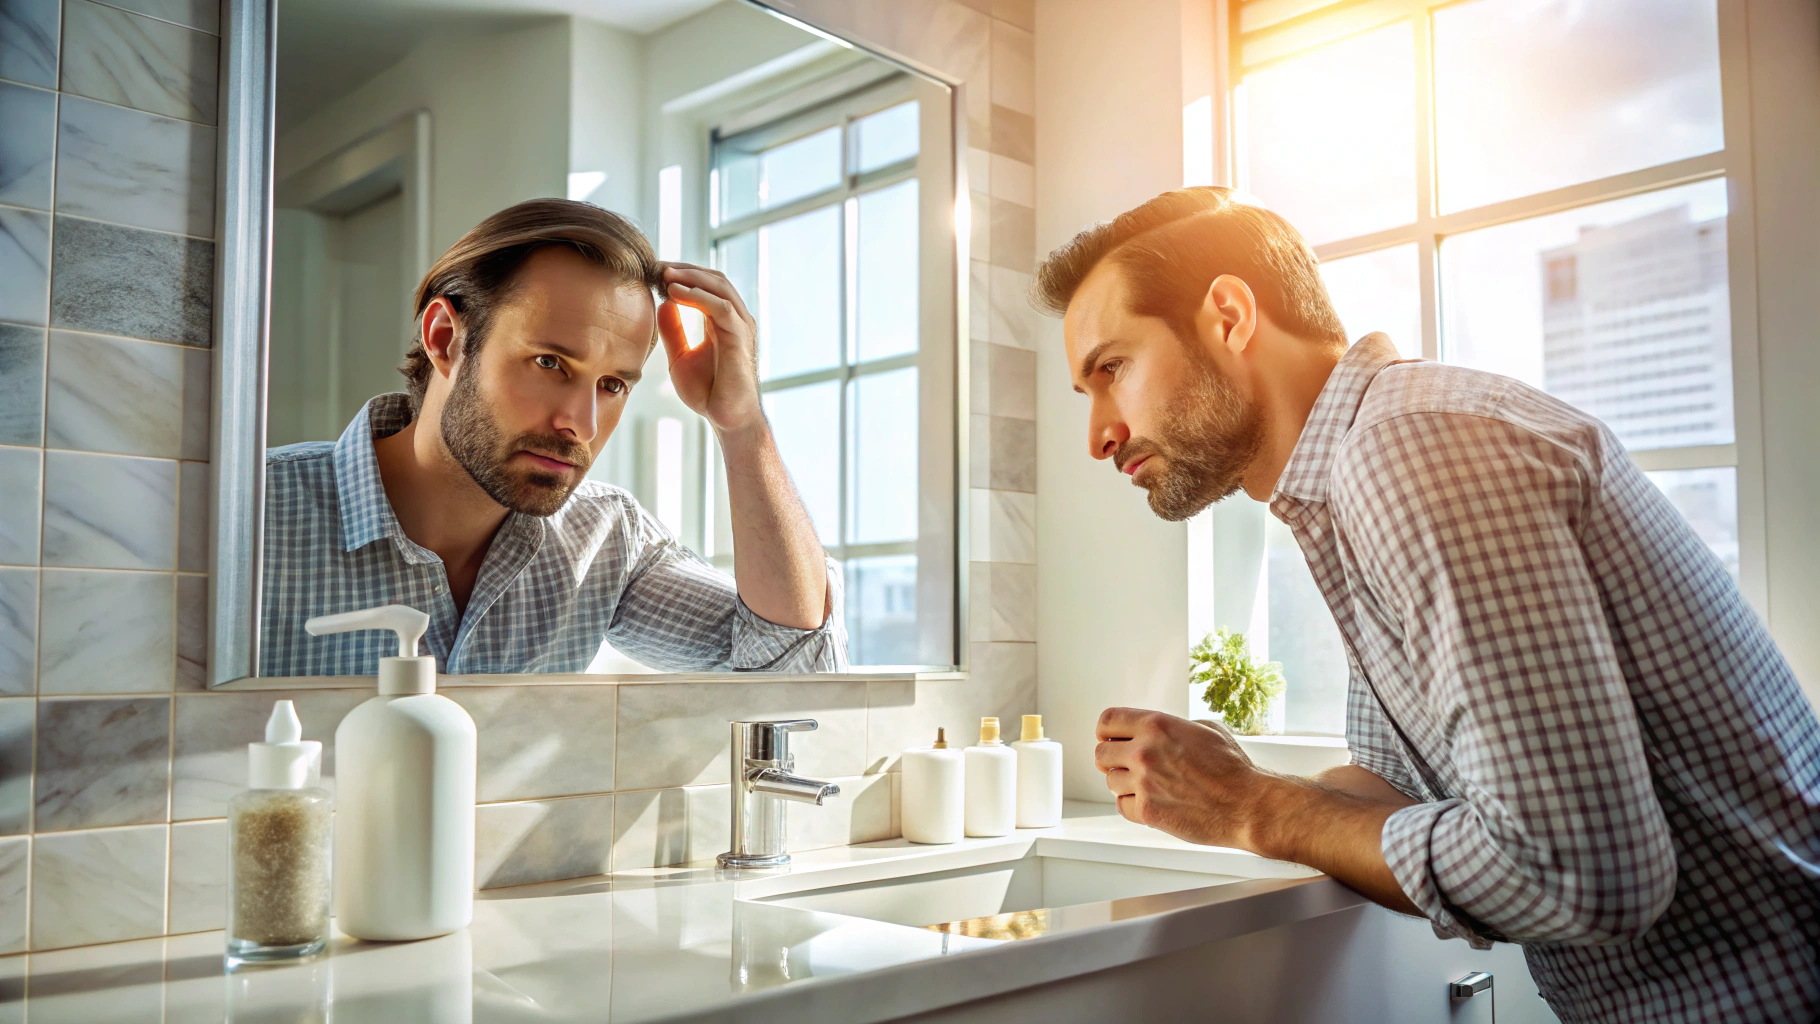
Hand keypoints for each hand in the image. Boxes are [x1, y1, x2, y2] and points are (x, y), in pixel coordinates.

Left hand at [658, 263, 763, 434]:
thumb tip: (662, 305)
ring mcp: (740, 326)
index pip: (705, 285)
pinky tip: (675, 293)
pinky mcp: (740, 338)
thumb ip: (673, 331)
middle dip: (684, 269)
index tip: (653, 271)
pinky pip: (721, 307)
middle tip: (656, 265)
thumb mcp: (680, 356)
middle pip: (714, 278)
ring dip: (690, 277)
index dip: (681, 274)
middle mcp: (735, 318)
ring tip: (663, 274)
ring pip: (719, 286)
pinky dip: (698, 296)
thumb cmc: (708, 392)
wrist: (727, 419)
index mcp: (722, 321)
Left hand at [1094, 708, 1276, 849]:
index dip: (1106, 731)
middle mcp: (1144, 752)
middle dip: (1112, 760)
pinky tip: (1152, 802)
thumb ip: (1174, 727)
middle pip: (1101, 753)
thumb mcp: (1205, 729)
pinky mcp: (1147, 811)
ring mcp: (1144, 782)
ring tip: (1148, 786)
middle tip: (1125, 766)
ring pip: (1110, 782)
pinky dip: (1134, 806)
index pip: (1108, 721)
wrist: (1247, 804)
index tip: (1109, 739)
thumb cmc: (1233, 769)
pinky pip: (1122, 806)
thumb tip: (1159, 730)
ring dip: (1125, 784)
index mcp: (1156, 725)